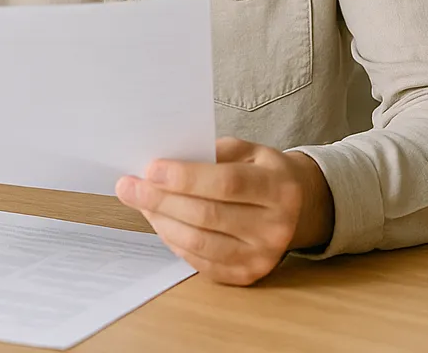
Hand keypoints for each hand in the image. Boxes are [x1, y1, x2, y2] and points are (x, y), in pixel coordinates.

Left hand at [115, 137, 334, 285]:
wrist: (298, 207)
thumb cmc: (262, 172)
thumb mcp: (248, 151)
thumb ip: (211, 154)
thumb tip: (162, 165)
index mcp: (280, 188)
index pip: (227, 183)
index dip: (186, 177)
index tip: (151, 169)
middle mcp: (276, 227)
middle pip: (208, 215)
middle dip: (161, 200)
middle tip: (129, 186)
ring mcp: (263, 256)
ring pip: (200, 243)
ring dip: (162, 222)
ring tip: (139, 203)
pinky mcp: (248, 275)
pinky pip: (201, 262)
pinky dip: (174, 242)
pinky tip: (160, 222)